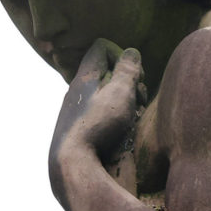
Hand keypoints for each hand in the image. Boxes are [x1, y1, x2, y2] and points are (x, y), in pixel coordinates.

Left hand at [50, 40, 143, 179]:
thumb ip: (127, 71)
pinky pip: (99, 113)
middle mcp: (76, 90)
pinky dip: (114, 116)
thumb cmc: (99, 125)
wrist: (72, 163)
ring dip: (124, 100)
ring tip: (135, 115)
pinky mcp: (77, 128)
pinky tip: (122, 129)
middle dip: (128, 81)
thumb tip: (131, 52)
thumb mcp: (120, 93)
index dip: (121, 54)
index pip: (101, 47)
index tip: (133, 74)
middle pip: (106, 72)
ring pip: (104, 94)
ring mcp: (75, 110)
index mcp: (84, 76)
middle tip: (138, 98)